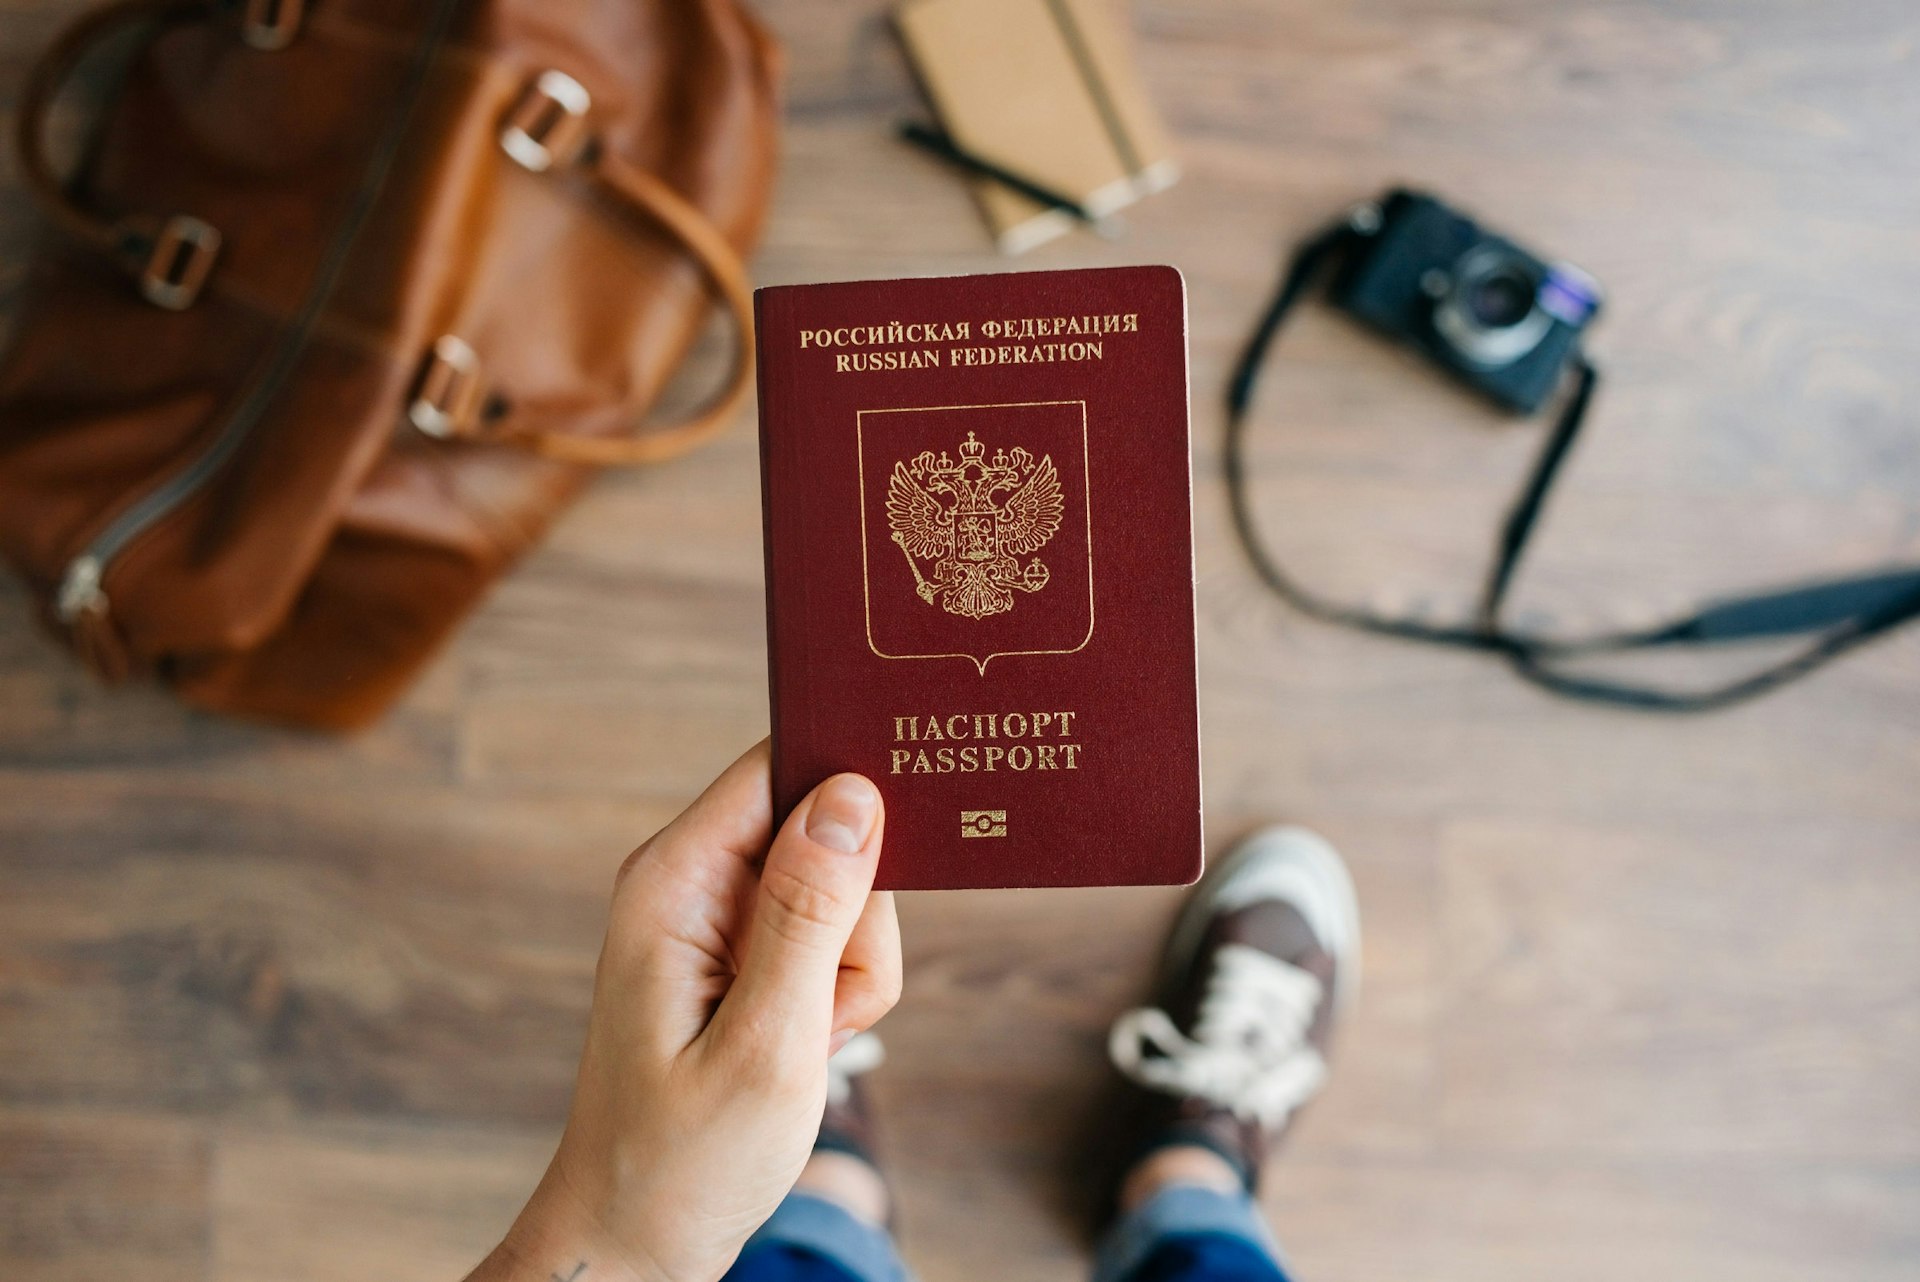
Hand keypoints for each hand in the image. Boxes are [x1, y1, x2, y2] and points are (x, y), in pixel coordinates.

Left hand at [467, 741, 899, 1281]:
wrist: (640, 1237)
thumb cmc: (682, 1158)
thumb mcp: (765, 1040)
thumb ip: (811, 913)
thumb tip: (853, 796)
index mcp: (674, 881)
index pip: (777, 767)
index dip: (849, 776)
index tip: (912, 818)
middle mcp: (693, 883)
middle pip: (828, 833)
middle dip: (858, 919)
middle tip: (828, 1004)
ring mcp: (720, 920)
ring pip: (845, 894)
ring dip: (853, 972)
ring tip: (810, 1042)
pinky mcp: (746, 955)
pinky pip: (835, 943)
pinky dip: (844, 998)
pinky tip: (810, 1049)